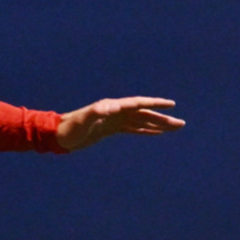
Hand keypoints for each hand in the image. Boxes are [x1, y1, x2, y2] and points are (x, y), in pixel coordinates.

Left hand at [55, 96, 182, 152]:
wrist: (58, 136)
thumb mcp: (82, 121)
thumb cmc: (69, 128)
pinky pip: (133, 129)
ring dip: (158, 124)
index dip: (155, 104)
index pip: (139, 104)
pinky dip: (146, 131)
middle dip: (163, 118)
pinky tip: (156, 133)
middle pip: (145, 114)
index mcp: (112, 107)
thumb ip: (96, 113)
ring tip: (174, 128)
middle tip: (181, 124)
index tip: (171, 104)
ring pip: (142, 121)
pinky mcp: (111, 129)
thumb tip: (111, 107)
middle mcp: (116, 111)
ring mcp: (114, 120)